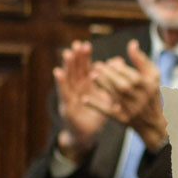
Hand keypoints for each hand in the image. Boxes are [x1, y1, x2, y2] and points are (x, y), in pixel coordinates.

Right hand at [54, 41, 109, 160]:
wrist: (86, 133)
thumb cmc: (96, 113)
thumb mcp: (106, 96)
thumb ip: (111, 81)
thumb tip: (119, 63)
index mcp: (86, 85)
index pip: (85, 68)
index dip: (85, 57)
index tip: (85, 44)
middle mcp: (76, 89)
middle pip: (76, 71)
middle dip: (76, 57)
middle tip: (76, 44)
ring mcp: (70, 97)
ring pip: (68, 78)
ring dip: (67, 65)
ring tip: (67, 53)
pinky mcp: (67, 106)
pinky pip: (65, 92)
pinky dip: (61, 82)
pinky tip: (58, 72)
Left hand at [88, 39, 167, 149]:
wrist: (152, 121)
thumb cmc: (151, 93)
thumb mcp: (152, 75)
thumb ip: (141, 59)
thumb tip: (132, 43)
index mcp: (148, 85)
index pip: (132, 75)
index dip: (119, 68)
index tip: (110, 62)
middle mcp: (140, 97)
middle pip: (122, 84)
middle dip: (109, 74)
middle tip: (98, 65)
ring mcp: (131, 108)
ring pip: (114, 95)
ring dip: (102, 84)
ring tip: (93, 74)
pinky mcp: (122, 118)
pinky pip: (108, 111)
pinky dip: (96, 105)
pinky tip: (84, 98)